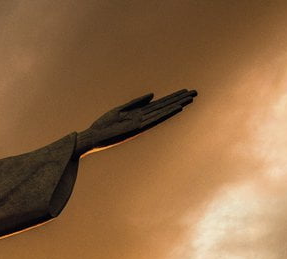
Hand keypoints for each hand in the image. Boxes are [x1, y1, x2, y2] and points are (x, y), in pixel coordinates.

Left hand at [80, 89, 195, 154]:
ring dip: (176, 105)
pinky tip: (175, 109)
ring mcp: (140, 124)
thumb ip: (135, 103)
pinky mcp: (136, 128)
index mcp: (138, 114)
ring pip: (162, 112)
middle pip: (164, 107)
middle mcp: (142, 119)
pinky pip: (154, 120)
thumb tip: (152, 95)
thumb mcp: (119, 110)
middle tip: (195, 92)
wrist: (91, 138)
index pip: (159, 104)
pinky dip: (165, 114)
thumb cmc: (103, 126)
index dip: (172, 98)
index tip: (185, 91)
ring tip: (189, 98)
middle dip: (179, 99)